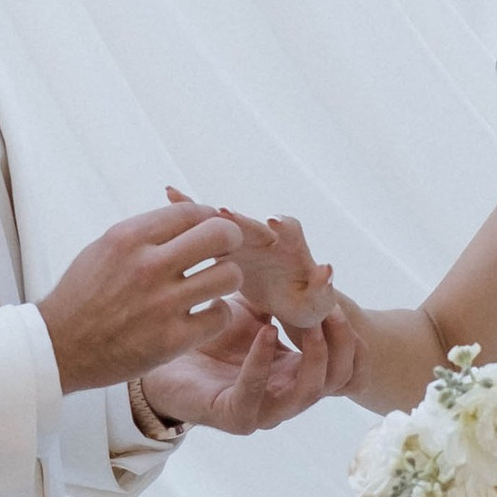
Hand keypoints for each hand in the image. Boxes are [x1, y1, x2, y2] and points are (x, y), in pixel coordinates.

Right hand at [42, 203, 245, 392]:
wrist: (58, 347)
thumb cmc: (82, 296)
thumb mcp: (104, 249)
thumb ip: (145, 233)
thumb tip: (186, 218)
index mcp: (129, 238)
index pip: (191, 212)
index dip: (209, 218)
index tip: (210, 229)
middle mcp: (147, 266)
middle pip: (220, 234)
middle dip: (230, 241)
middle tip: (224, 253)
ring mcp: (161, 304)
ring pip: (229, 276)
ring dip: (227, 280)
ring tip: (213, 286)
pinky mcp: (171, 340)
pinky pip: (220, 316)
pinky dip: (217, 315)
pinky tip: (204, 315)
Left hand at [142, 297, 359, 435]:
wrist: (161, 357)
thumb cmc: (210, 336)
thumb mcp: (254, 309)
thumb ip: (283, 296)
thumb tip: (311, 264)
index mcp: (297, 373)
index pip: (345, 367)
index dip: (352, 339)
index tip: (342, 305)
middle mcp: (287, 395)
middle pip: (337, 380)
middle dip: (342, 344)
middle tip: (333, 310)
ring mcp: (264, 411)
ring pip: (309, 392)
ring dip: (315, 354)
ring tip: (311, 322)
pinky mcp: (234, 416)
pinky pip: (256, 393)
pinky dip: (263, 361)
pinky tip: (265, 331)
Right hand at [176, 191, 339, 330]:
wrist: (289, 303)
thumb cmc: (306, 303)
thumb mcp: (317, 304)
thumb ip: (322, 290)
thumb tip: (326, 269)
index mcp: (291, 248)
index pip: (289, 230)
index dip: (282, 226)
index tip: (274, 223)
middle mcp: (266, 236)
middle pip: (251, 223)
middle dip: (238, 219)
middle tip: (222, 212)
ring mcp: (243, 240)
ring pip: (222, 223)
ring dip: (205, 213)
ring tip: (179, 198)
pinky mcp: (224, 248)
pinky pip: (204, 230)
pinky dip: (188, 211)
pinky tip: (169, 192)